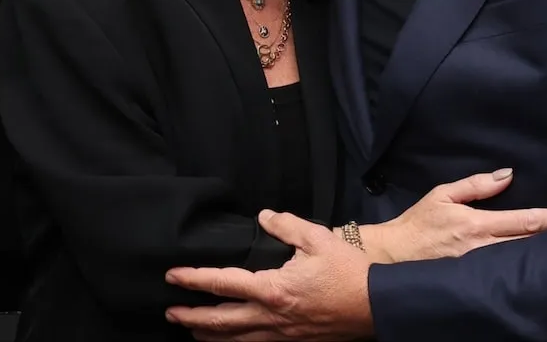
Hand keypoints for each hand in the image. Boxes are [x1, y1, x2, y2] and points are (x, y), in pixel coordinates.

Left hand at [166, 209, 372, 340]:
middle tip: (170, 311)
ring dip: (209, 334)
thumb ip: (287, 226)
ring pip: (235, 339)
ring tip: (191, 329)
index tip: (173, 275)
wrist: (376, 306)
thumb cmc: (349, 272)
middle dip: (191, 316)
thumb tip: (264, 216)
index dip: (194, 279)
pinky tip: (230, 340)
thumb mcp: (319, 239)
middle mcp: (271, 317)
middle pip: (220, 321)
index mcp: (273, 289)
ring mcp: (282, 335)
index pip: (223, 283)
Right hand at [359, 167, 546, 262]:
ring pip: (521, 259)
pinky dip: (526, 266)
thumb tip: (508, 175)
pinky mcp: (474, 280)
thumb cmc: (418, 223)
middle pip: (530, 243)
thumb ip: (477, 185)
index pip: (525, 220)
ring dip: (546, 253)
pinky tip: (539, 265)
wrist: (393, 256)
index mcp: (478, 224)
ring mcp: (480, 268)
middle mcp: (483, 249)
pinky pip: (506, 272)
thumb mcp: (443, 194)